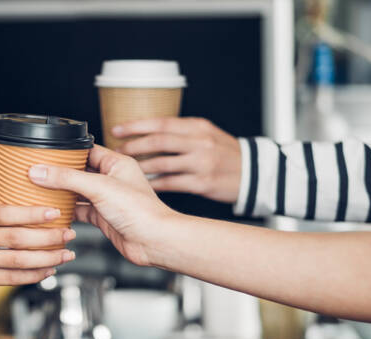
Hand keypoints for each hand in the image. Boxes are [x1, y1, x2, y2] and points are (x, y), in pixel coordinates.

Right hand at [0, 201, 75, 289]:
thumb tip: (26, 206)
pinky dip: (32, 275)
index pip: (6, 212)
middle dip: (48, 237)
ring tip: (66, 254)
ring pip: (18, 260)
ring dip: (46, 258)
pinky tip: (47, 270)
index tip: (55, 212)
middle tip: (69, 233)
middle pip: (17, 238)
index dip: (33, 214)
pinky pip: (10, 278)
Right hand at [27, 145, 176, 266]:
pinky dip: (67, 211)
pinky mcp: (103, 218)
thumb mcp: (99, 187)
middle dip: (60, 173)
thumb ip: (67, 178)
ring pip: (78, 192)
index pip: (86, 150)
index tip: (45, 153)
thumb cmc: (140, 211)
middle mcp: (112, 179)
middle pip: (79, 171)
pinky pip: (80, 211)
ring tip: (40, 190)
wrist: (154, 242)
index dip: (66, 151)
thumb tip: (41, 171)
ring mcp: (107, 199)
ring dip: (61, 192)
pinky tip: (54, 211)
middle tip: (38, 172)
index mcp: (116, 163)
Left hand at [112, 117, 241, 202]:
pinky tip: (142, 184)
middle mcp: (199, 143)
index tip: (117, 129)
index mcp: (198, 127)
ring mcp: (201, 163)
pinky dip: (153, 184)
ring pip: (162, 163)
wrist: (253, 172)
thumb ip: (181, 131)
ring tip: (125, 169)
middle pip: (158, 141)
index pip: (161, 122)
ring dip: (140, 166)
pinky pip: (170, 183)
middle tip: (117, 151)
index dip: (136, 125)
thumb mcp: (206, 133)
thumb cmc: (224, 152)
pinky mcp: (202, 183)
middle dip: (133, 146)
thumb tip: (146, 132)